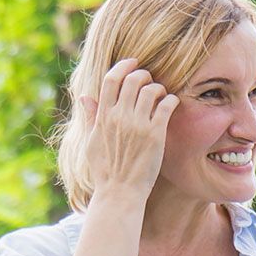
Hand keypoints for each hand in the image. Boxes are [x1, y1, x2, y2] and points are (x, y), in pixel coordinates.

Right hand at [80, 58, 179, 197]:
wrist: (119, 193)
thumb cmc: (105, 171)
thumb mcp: (90, 142)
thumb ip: (90, 118)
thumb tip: (85, 97)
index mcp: (103, 117)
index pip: (111, 79)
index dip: (124, 66)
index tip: (133, 63)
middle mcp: (119, 117)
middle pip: (133, 80)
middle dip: (144, 74)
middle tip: (149, 81)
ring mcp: (137, 125)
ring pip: (152, 89)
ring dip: (159, 88)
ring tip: (160, 96)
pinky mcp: (155, 134)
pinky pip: (166, 105)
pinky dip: (171, 100)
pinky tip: (171, 105)